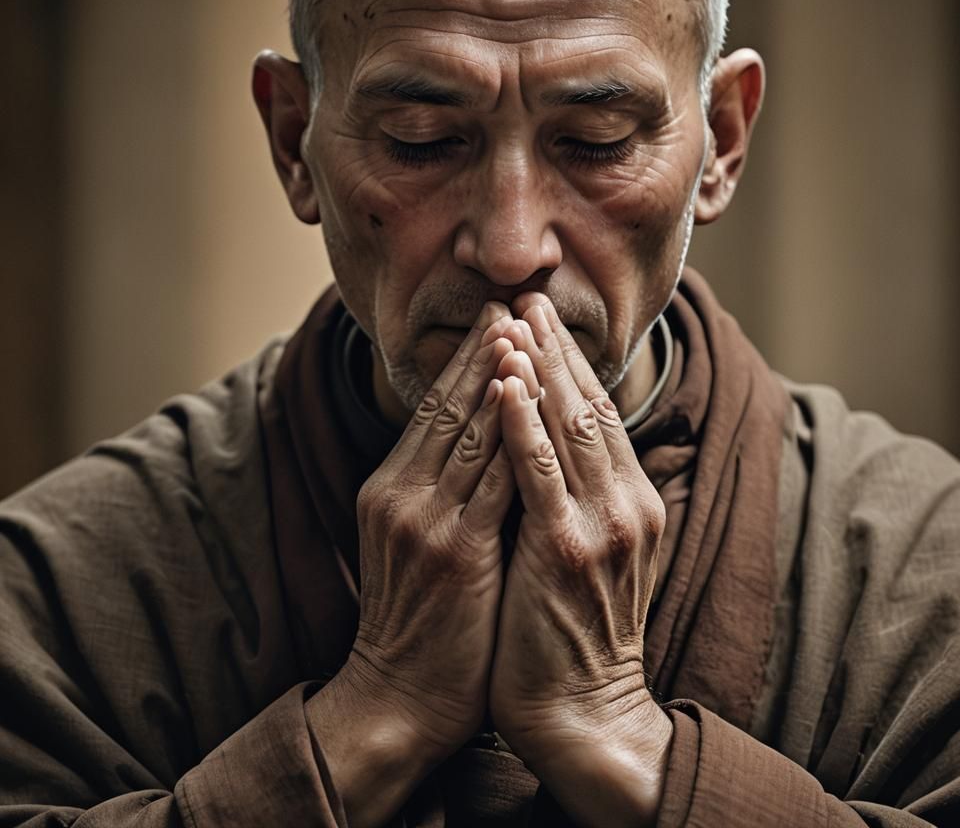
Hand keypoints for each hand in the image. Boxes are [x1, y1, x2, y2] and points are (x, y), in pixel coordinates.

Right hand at [307, 302, 517, 826]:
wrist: (398, 698)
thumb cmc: (422, 619)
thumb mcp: (415, 540)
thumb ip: (443, 487)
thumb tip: (488, 431)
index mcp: (389, 487)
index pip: (433, 409)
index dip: (466, 361)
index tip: (497, 319)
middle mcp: (400, 495)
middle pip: (449, 408)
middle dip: (485, 353)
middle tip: (513, 303)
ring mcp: (424, 521)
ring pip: (469, 433)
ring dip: (499, 378)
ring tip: (521, 331)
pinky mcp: (455, 553)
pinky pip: (491, 480)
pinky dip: (510, 434)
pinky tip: (527, 398)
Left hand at [490, 297, 671, 826]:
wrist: (584, 713)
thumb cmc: (574, 631)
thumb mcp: (593, 551)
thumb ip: (581, 495)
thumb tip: (551, 438)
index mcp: (631, 500)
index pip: (600, 414)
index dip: (570, 363)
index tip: (542, 319)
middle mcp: (626, 503)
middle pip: (589, 406)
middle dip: (555, 349)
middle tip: (528, 297)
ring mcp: (602, 525)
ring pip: (569, 426)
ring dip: (538, 368)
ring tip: (514, 320)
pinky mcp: (568, 550)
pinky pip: (541, 472)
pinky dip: (522, 423)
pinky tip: (505, 383)